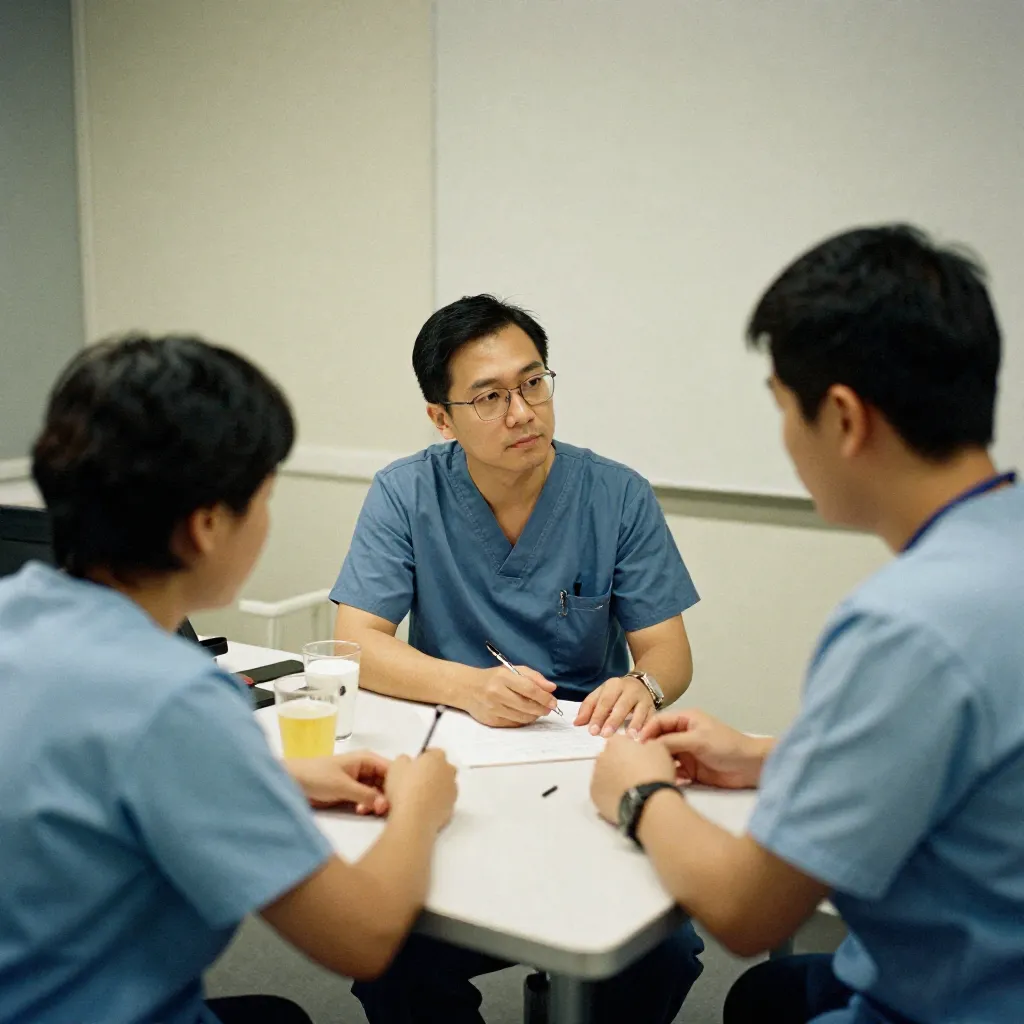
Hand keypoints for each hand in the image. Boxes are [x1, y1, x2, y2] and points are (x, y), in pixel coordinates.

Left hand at [286, 752, 390, 813]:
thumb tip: (386, 805)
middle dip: (386, 796)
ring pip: (378, 793)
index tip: (397, 801)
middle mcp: (366, 768)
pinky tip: (360, 811)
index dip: (398, 784)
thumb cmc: (317, 777)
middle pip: (387, 783)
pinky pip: (367, 799)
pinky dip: (367, 806)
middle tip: (380, 810)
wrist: (292, 782)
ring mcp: (359, 781)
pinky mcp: (352, 792)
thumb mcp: (343, 786)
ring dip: (375, 803)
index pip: (392, 770)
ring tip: (365, 811)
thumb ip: (365, 795)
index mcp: (367, 759)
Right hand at [385, 749, 457, 832]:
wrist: (413, 819)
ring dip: (435, 788)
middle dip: (433, 772)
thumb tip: (408, 762)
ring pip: (445, 786)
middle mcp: (449, 772)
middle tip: (416, 780)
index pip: (434, 752)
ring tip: (418, 796)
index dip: (424, 758)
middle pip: (443, 768)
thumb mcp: (396, 766)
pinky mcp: (451, 809)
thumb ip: (404, 759)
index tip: (414, 765)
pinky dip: (436, 803)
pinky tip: (423, 808)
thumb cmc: (404, 788)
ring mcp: (453, 792)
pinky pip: (444, 802)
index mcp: (438, 758)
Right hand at [465, 666, 558, 726]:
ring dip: (534, 716)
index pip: (529, 689)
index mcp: (503, 677)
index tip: (553, 701)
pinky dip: (523, 721)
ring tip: (538, 711)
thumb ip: (534, 677)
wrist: (467, 688)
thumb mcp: (512, 670)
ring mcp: (493, 709)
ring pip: (522, 718)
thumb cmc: (494, 678)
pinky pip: (514, 724)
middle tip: (549, 708)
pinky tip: (525, 715)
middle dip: (542, 708)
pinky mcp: (491, 721)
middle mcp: (496, 693)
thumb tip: (551, 688)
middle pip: (527, 706)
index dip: (544, 697)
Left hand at [575, 675, 654, 737]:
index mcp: (614, 685)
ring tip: (628, 737)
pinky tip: (642, 737)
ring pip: (639, 711)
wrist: (643, 684)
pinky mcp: (653, 707)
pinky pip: (651, 717)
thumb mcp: (601, 694)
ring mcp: (643, 698)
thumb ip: (589, 707)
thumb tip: (576, 723)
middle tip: (605, 735)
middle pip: (621, 705)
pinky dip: (647, 727)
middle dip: (613, 721)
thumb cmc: (617, 693)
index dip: (598, 716)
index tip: (592, 731)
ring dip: (634, 724)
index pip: (604, 701)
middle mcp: (630, 690)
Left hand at [589, 734, 676, 823]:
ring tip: (632, 789)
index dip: (632, 750)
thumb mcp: (659, 749)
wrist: (647, 802)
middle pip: (610, 758)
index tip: (640, 759)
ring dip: (614, 779)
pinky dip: (610, 794)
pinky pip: (602, 791)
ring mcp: (596, 776)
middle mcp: (602, 757)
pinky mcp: (594, 794)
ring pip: (604, 775)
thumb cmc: (653, 774)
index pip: (621, 742)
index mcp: (616, 743)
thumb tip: (646, 747)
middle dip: (620, 764)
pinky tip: (624, 798)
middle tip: (636, 775)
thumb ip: (648, 743)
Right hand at [640, 709, 767, 788]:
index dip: (646, 731)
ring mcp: (687, 753)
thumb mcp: (698, 740)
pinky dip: (668, 775)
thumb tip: (648, 746)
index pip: (659, 722)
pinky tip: (664, 781)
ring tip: (648, 772)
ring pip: (665, 756)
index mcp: (686, 720)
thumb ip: (672, 741)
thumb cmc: (727, 746)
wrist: (751, 768)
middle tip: (636, 761)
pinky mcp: (691, 770)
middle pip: (659, 740)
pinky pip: (674, 772)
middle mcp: (684, 734)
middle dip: (649, 749)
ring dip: (658, 763)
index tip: (635, 745)